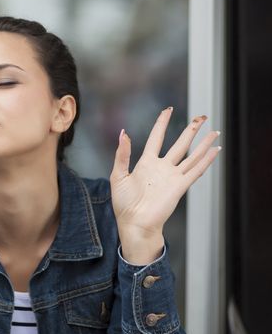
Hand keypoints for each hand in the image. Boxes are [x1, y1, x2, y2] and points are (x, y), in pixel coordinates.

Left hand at [110, 107, 220, 263]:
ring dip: (203, 144)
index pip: (156, 138)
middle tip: (202, 116)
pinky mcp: (179, 187)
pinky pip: (195, 171)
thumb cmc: (123, 203)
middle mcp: (161, 168)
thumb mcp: (118, 175)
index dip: (162, 123)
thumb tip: (123, 133)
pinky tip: (215, 151)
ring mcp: (172, 177)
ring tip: (215, 131)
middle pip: (180, 143)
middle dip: (191, 129)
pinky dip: (206, 161)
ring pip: (191, 155)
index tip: (168, 110)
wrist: (134, 223)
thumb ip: (122, 154)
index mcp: (145, 163)